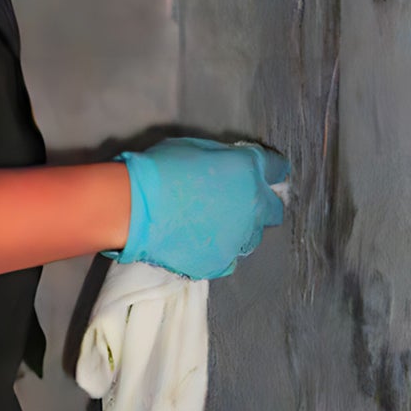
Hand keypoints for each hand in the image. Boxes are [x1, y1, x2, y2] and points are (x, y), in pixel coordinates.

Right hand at [108, 137, 290, 279]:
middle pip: (273, 209)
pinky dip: (217, 250)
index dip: (270, 169)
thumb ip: (224, 160)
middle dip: (261, 204)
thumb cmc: (160, 168)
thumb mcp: (198, 148)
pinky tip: (197, 241)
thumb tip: (231, 167)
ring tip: (212, 225)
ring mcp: (237, 238)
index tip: (264, 173)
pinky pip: (228, 257)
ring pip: (252, 237)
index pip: (277, 168)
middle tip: (237, 202)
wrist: (133, 207)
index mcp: (248, 170)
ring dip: (240, 229)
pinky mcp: (220, 262)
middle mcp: (252, 206)